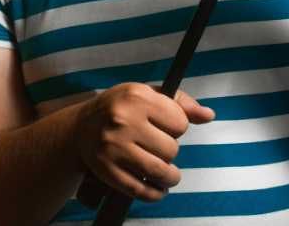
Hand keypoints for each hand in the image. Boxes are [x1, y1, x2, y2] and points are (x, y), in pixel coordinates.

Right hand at [73, 84, 213, 203]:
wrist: (79, 128)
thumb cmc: (122, 108)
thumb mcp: (149, 94)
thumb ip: (182, 103)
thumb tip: (209, 115)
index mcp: (136, 97)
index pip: (180, 122)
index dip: (178, 127)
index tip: (167, 127)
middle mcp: (123, 120)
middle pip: (171, 149)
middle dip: (171, 151)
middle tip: (160, 148)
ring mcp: (112, 147)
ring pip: (159, 170)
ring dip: (170, 177)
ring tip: (170, 175)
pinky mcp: (105, 169)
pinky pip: (139, 189)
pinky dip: (154, 194)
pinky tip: (158, 190)